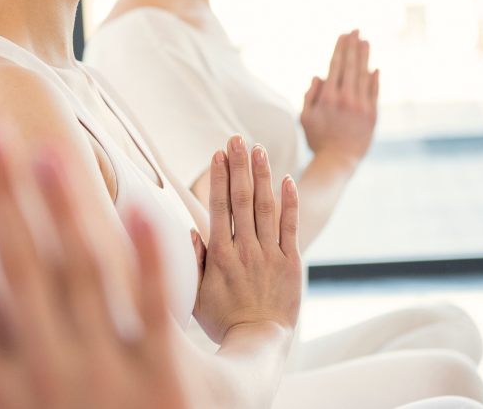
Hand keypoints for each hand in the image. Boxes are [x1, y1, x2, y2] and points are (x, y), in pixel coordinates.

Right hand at [0, 127, 187, 408]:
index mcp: (0, 388)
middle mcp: (47, 374)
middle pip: (17, 270)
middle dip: (0, 199)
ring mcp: (106, 376)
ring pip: (81, 274)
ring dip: (63, 209)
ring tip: (48, 150)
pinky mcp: (165, 383)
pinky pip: (156, 310)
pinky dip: (148, 257)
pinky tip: (140, 203)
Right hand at [191, 135, 302, 343]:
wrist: (259, 343)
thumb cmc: (222, 321)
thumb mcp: (195, 295)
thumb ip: (193, 261)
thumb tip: (191, 230)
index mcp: (219, 257)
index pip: (218, 208)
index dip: (218, 178)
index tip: (217, 154)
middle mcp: (245, 251)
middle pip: (242, 200)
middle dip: (239, 166)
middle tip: (237, 139)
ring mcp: (270, 256)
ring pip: (266, 207)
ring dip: (263, 176)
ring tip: (259, 149)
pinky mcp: (291, 263)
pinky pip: (291, 227)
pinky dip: (290, 203)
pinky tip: (287, 180)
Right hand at [301, 30, 378, 163]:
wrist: (338, 160)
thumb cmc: (318, 139)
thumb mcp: (305, 117)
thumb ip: (310, 95)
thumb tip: (318, 75)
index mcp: (327, 98)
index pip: (335, 66)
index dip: (340, 48)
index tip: (344, 35)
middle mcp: (345, 99)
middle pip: (350, 66)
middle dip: (353, 46)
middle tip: (356, 30)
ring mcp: (361, 106)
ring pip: (363, 75)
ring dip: (364, 56)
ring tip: (366, 41)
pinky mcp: (372, 115)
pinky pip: (374, 92)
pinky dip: (375, 78)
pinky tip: (374, 67)